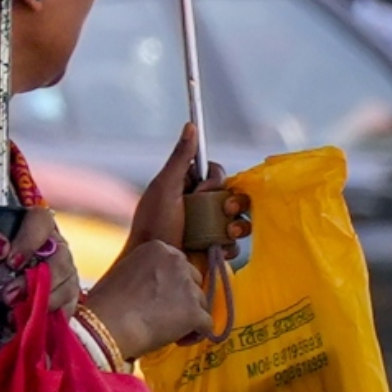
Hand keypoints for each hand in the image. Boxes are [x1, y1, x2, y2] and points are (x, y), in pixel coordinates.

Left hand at [0, 212, 79, 314]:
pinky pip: (69, 308)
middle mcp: (51, 248)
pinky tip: (30, 322)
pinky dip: (50, 316)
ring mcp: (62, 274)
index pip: (40, 220)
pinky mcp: (66, 301)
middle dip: (36, 279)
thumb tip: (1, 246)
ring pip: (68, 283)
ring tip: (14, 314)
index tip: (10, 262)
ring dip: (43, 300)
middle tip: (8, 296)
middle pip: (61, 255)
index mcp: (28, 228)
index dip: (31, 239)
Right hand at [87, 240, 213, 360]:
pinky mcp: (195, 311)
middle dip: (183, 298)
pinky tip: (178, 342)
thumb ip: (143, 272)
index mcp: (158, 249)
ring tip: (169, 332)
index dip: (170, 284)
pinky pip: (207, 325)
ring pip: (201, 303)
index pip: (177, 265)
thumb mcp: (122, 273)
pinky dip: (195, 335)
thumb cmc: (105, 304)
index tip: (158, 299)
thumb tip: (150, 288)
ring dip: (188, 317)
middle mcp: (177, 261)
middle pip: (193, 281)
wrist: (107, 325)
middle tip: (165, 316)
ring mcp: (188, 286)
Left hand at [127, 124, 249, 258]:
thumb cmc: (153, 225)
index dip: (214, 181)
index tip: (204, 189)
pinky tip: (218, 249)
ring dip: (238, 224)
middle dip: (232, 202)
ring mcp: (208, 228)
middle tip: (223, 210)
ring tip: (228, 232)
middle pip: (232, 194)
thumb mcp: (165, 187)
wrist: (154, 266)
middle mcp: (200, 206)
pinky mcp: (213, 249)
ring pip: (238, 218)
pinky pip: (234, 243)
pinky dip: (230, 245)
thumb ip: (180, 158)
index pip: (215, 174)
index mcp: (187, 187)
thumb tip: (191, 125)